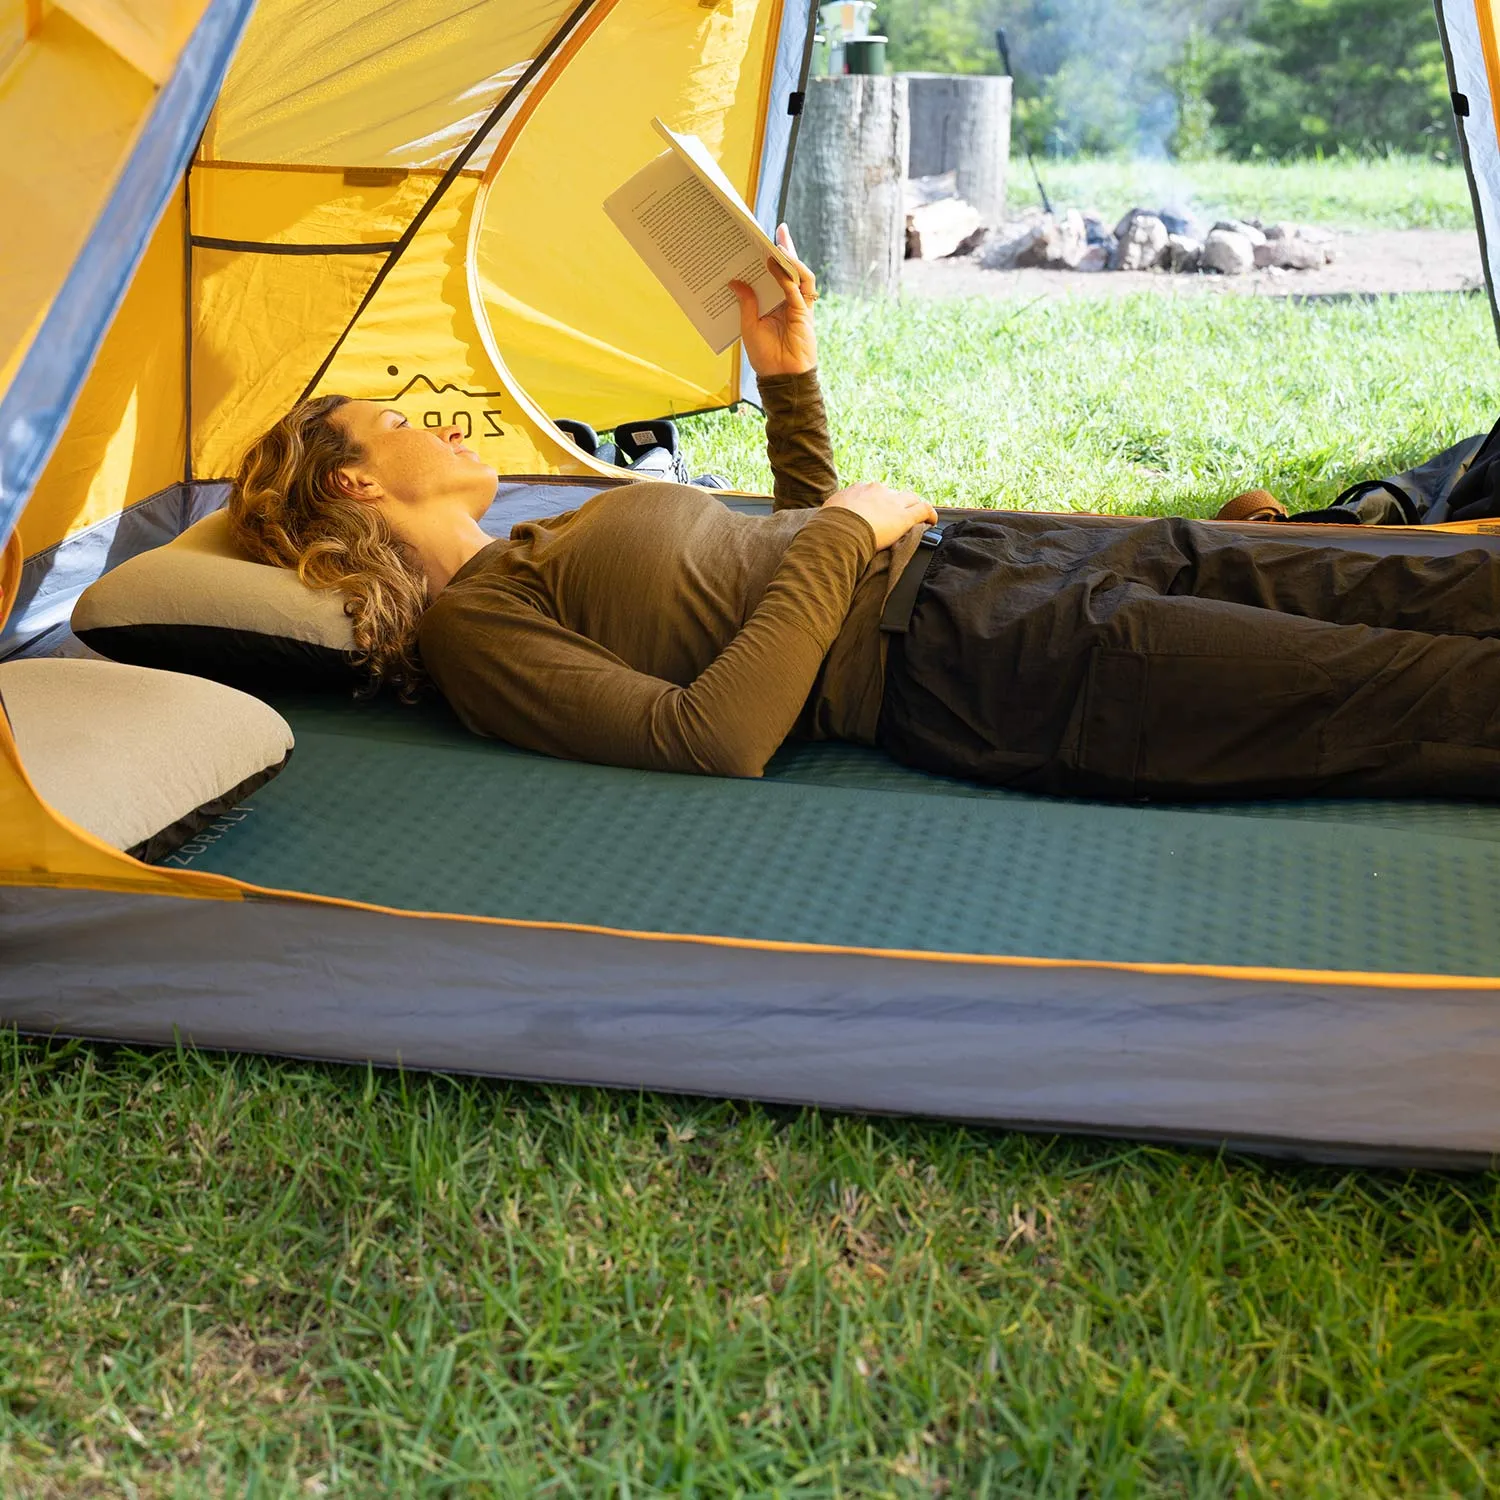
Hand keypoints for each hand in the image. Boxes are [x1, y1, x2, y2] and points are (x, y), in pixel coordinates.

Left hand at [727, 223, 817, 377]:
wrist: (780, 378)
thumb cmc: (765, 357)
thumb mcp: (748, 326)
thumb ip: (745, 303)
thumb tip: (734, 281)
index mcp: (775, 304)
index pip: (776, 276)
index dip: (774, 258)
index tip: (764, 239)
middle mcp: (788, 302)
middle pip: (790, 270)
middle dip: (787, 250)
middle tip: (779, 230)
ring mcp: (799, 307)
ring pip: (800, 276)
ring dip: (790, 259)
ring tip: (777, 245)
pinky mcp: (804, 313)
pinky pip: (798, 289)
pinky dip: (787, 276)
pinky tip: (776, 264)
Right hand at [823, 481, 937, 550]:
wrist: (838, 531)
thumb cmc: (828, 527)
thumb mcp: (827, 514)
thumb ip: (833, 514)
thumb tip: (826, 525)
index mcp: (857, 489)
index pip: (872, 492)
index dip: (877, 503)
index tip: (876, 513)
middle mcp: (876, 490)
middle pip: (892, 493)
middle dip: (895, 503)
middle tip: (895, 516)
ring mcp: (892, 502)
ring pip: (910, 498)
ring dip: (914, 506)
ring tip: (917, 517)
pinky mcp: (904, 516)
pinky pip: (923, 510)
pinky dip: (930, 515)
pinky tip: (932, 522)